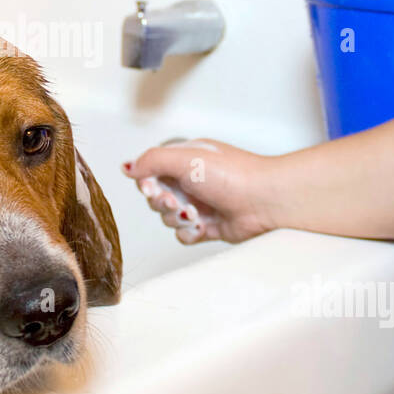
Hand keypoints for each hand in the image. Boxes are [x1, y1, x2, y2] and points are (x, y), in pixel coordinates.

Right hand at [122, 139, 275, 244]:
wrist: (266, 202)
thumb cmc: (233, 174)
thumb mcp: (186, 158)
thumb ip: (152, 160)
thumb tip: (127, 167)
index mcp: (185, 159)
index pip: (150, 172)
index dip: (147, 183)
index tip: (152, 187)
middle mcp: (190, 180)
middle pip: (155, 197)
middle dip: (162, 203)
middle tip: (176, 202)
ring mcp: (199, 203)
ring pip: (167, 218)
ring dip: (177, 219)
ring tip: (195, 214)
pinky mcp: (207, 226)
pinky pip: (183, 235)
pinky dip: (189, 233)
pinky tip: (202, 226)